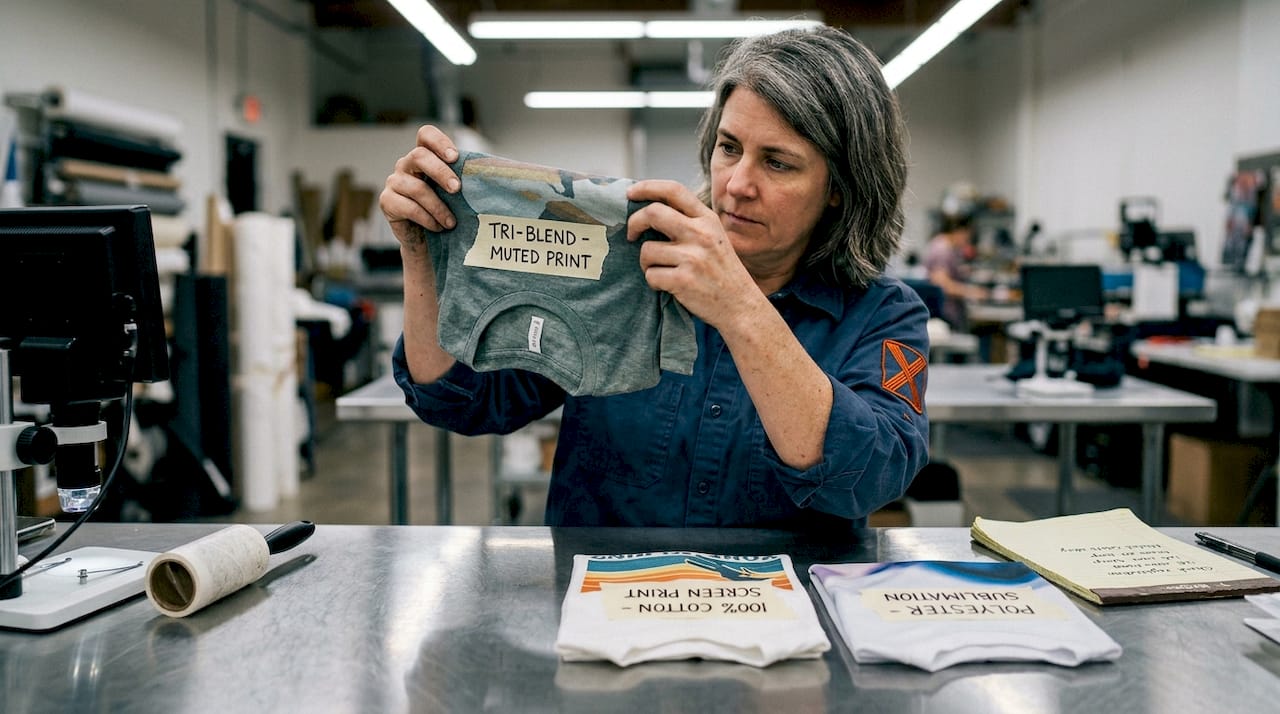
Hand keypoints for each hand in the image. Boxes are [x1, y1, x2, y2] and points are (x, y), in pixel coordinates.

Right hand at [378, 125, 461, 248]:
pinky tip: (437, 226)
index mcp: (424, 157)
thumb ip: (465, 179)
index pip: (426, 135)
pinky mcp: (387, 201)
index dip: (439, 142)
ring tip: (451, 222)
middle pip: (419, 156)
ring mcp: (394, 182)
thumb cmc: (445, 212)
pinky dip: (427, 218)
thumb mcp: (456, 194)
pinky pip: (408, 207)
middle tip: (457, 189)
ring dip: (438, 206)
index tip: (455, 157)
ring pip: (416, 188)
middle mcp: (406, 165)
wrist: (427, 241)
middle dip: (441, 172)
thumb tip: (495, 173)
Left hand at [626, 179, 760, 329]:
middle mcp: (701, 234)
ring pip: (647, 250)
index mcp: (707, 219)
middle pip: (653, 213)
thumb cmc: (722, 272)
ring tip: (661, 270)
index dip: (647, 187)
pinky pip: (651, 275)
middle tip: (631, 235)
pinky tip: (669, 286)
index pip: (674, 190)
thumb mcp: (714, 238)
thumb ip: (689, 222)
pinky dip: (654, 282)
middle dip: (634, 223)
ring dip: (646, 263)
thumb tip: (649, 211)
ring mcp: (692, 257)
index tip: (630, 193)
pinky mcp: (683, 280)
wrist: (741, 306)